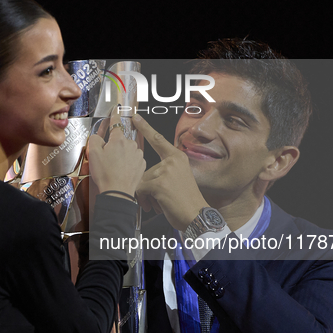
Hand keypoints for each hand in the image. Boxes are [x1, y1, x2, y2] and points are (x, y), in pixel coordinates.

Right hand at [88, 108, 145, 196]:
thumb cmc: (105, 174)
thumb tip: (98, 136)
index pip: (116, 122)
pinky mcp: (142, 165)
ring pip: (128, 150)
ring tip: (114, 167)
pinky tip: (121, 171)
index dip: (115, 115)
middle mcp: (131, 145)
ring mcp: (138, 155)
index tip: (116, 109)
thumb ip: (95, 139)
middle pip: (121, 140)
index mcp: (118, 140)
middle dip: (115, 146)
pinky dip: (128, 164)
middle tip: (107, 158)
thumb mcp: (93, 153)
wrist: (117, 192)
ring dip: (122, 155)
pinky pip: (134, 160)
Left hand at [132, 114, 207, 230]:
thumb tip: (144, 175)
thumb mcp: (178, 179)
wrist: (196, 215)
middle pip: (144, 170)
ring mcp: (166, 170)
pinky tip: (158, 205)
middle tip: (159, 199)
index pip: (158, 139)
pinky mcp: (159, 183)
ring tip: (161, 203)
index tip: (135, 117)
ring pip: (141, 181)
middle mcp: (172, 160)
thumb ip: (164, 171)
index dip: (145, 127)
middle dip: (146, 187)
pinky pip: (140, 189)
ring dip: (146, 195)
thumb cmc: (186, 201)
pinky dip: (144, 199)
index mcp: (177, 157)